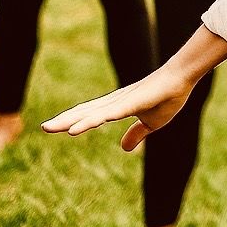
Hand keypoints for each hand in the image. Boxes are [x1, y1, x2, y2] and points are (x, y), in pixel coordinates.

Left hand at [41, 67, 195, 151]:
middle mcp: (115, 103)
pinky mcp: (130, 103)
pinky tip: (75, 129)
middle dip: (64, 121)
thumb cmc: (169, 96)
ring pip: (90, 114)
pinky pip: (105, 116)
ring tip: (50, 128)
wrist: (183, 79)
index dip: (73, 120)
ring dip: (70, 121)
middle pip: (85, 113)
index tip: (54, 126)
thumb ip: (136, 134)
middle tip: (43, 128)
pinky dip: (89, 122)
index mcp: (119, 107)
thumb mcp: (152, 123)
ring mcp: (121, 102)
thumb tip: (124, 148)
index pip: (91, 114)